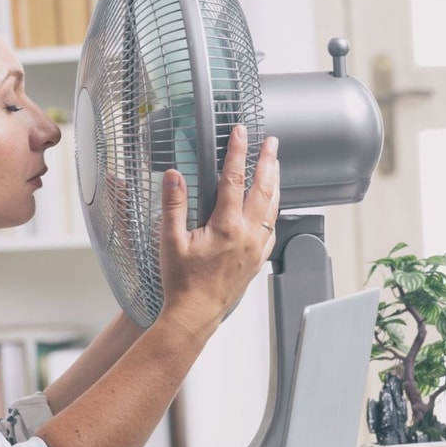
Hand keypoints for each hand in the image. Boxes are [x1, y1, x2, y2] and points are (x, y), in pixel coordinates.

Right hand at [157, 124, 279, 336]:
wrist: (195, 314)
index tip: (241, 132)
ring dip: (275, 183)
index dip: (238, 151)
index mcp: (226, 226)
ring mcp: (255, 249)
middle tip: (272, 142)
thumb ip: (173, 205)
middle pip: (263, 189)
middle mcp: (247, 235)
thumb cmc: (181, 282)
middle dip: (268, 162)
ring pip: (272, 208)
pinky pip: (272, 230)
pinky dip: (274, 211)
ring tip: (275, 166)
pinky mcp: (257, 261)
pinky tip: (271, 207)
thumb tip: (174, 175)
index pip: (234, 179)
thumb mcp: (170, 240)